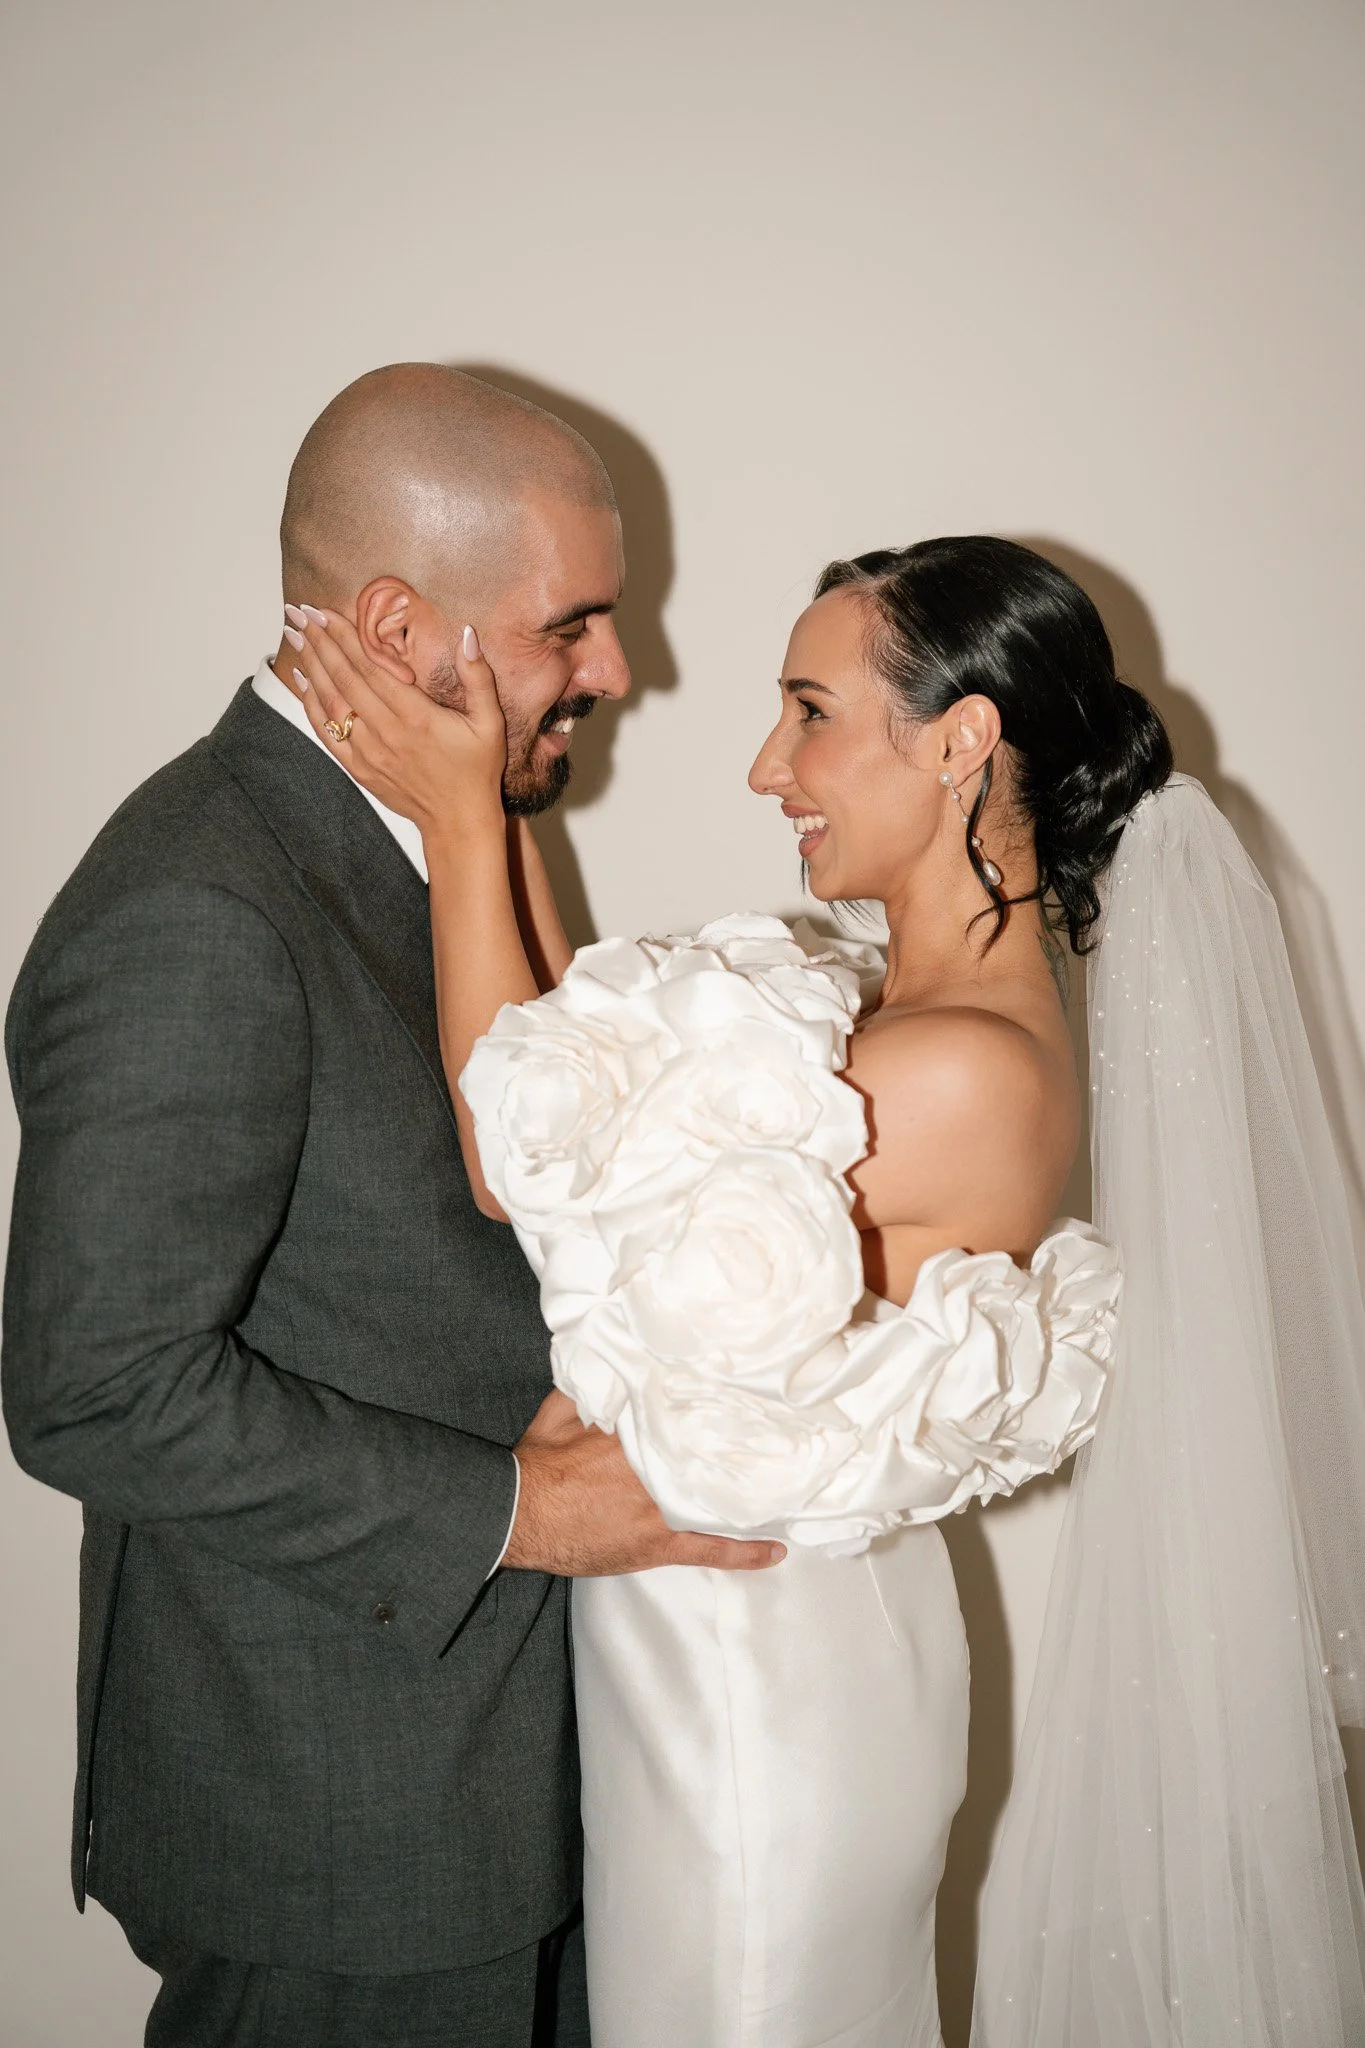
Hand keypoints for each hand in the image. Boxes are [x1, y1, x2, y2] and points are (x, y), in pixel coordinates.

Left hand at [286, 606, 506, 837]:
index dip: (344, 636)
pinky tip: (302, 679)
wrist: (458, 821)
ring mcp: (368, 752)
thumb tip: (467, 635)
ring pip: (330, 701)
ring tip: (296, 635)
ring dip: (311, 665)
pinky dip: (311, 704)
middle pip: (344, 677)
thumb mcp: (490, 722)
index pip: (370, 666)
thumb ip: (479, 677)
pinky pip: (326, 732)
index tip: (325, 611)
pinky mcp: (359, 768)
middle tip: (299, 613)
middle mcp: (386, 731)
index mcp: (415, 715)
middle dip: (319, 641)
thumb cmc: (476, 770)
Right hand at [504, 1391, 785, 1575]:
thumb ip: (590, 1384)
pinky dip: (744, 1552)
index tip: (749, 1394)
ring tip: (789, 1483)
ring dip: (750, 1491)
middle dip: (742, 1443)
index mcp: (635, 1431)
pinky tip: (775, 1549)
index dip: (718, 1406)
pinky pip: (710, 1550)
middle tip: (784, 1431)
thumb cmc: (535, 1465)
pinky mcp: (659, 1544)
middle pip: (709, 1452)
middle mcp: (654, 1468)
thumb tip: (610, 1352)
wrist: (517, 1517)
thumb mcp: (558, 1410)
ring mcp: (660, 1510)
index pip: (687, 1414)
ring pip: (717, 1496)